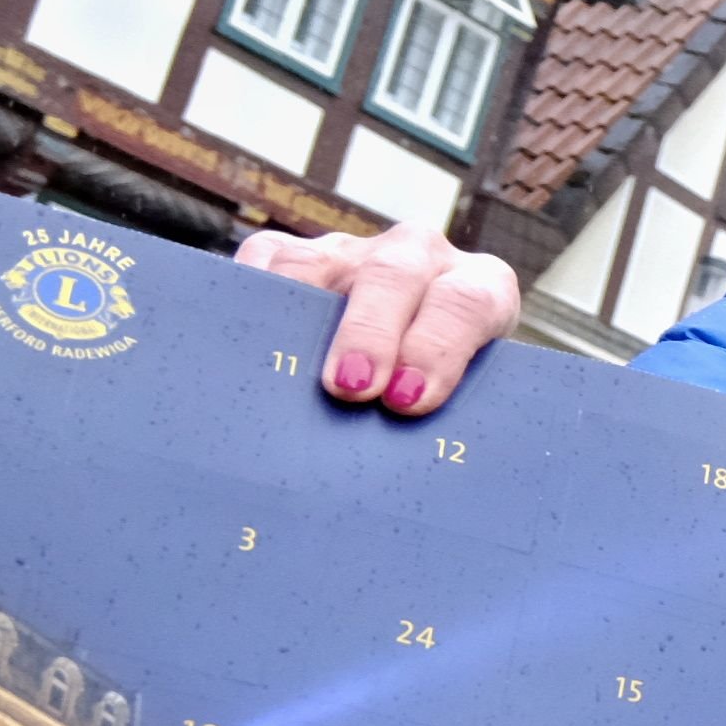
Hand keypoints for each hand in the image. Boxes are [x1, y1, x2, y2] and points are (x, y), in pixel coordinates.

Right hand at [233, 225, 520, 416]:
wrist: (414, 346)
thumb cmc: (445, 386)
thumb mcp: (468, 395)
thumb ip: (454, 415)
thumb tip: (412, 474)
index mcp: (481, 286)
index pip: (467, 302)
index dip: (437, 347)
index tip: (407, 400)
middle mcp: (418, 256)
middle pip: (393, 275)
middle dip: (369, 333)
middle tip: (351, 389)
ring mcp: (353, 252)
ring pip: (319, 264)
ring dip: (300, 316)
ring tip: (285, 369)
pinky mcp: (295, 252)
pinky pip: (265, 259)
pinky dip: (252, 291)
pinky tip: (245, 334)